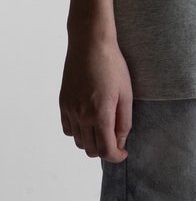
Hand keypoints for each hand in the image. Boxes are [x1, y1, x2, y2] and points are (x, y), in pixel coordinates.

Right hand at [59, 36, 132, 161]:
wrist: (90, 44)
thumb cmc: (113, 65)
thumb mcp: (126, 93)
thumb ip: (124, 121)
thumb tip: (121, 142)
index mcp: (100, 114)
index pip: (106, 150)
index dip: (116, 156)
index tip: (123, 153)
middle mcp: (82, 115)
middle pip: (91, 149)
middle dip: (105, 150)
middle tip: (116, 141)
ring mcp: (70, 110)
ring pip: (78, 141)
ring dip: (91, 142)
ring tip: (103, 130)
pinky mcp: (63, 103)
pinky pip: (68, 129)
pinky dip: (78, 132)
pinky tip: (88, 122)